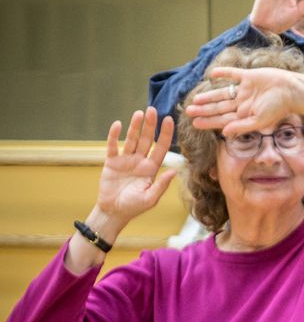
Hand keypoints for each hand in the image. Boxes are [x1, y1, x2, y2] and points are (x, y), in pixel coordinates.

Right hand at [96, 108, 176, 227]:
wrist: (113, 212)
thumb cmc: (134, 207)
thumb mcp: (150, 198)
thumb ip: (161, 184)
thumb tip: (174, 171)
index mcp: (152, 168)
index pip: (161, 147)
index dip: (165, 134)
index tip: (169, 119)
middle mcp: (140, 161)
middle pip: (147, 139)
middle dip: (150, 125)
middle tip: (152, 110)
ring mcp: (126, 160)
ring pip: (131, 139)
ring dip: (135, 127)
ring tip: (139, 113)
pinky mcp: (111, 162)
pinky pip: (113, 146)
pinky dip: (114, 136)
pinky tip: (118, 124)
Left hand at [185, 67, 303, 134]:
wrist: (292, 90)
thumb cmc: (278, 108)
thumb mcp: (259, 121)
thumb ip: (241, 127)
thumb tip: (224, 133)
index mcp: (245, 114)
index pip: (222, 119)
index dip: (208, 121)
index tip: (194, 123)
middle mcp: (243, 103)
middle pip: (220, 107)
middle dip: (204, 110)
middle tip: (188, 111)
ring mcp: (246, 90)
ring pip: (223, 93)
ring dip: (209, 96)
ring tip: (195, 99)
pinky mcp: (250, 76)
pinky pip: (233, 74)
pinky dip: (224, 73)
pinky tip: (212, 75)